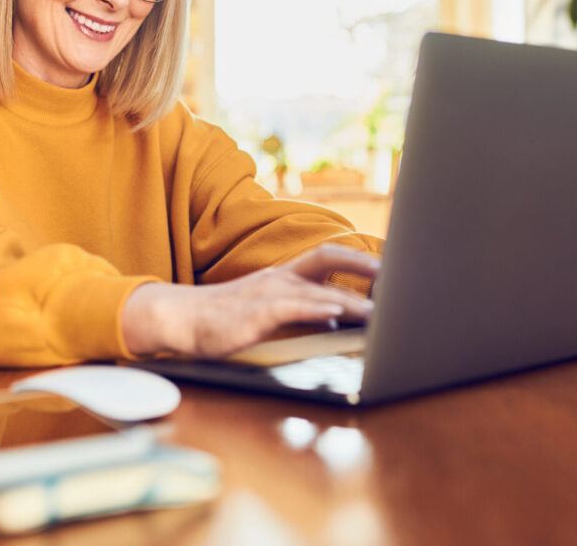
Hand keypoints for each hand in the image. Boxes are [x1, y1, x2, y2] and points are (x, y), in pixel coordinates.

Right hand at [120, 244, 380, 358]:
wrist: (179, 319)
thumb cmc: (222, 319)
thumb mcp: (266, 311)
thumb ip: (299, 311)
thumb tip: (336, 318)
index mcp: (283, 276)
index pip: (326, 257)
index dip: (357, 259)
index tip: (387, 267)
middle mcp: (279, 278)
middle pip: (328, 259)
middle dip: (363, 265)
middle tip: (397, 277)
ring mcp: (268, 293)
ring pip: (318, 288)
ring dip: (352, 299)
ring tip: (381, 310)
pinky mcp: (257, 313)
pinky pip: (293, 307)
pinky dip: (318, 309)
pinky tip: (338, 313)